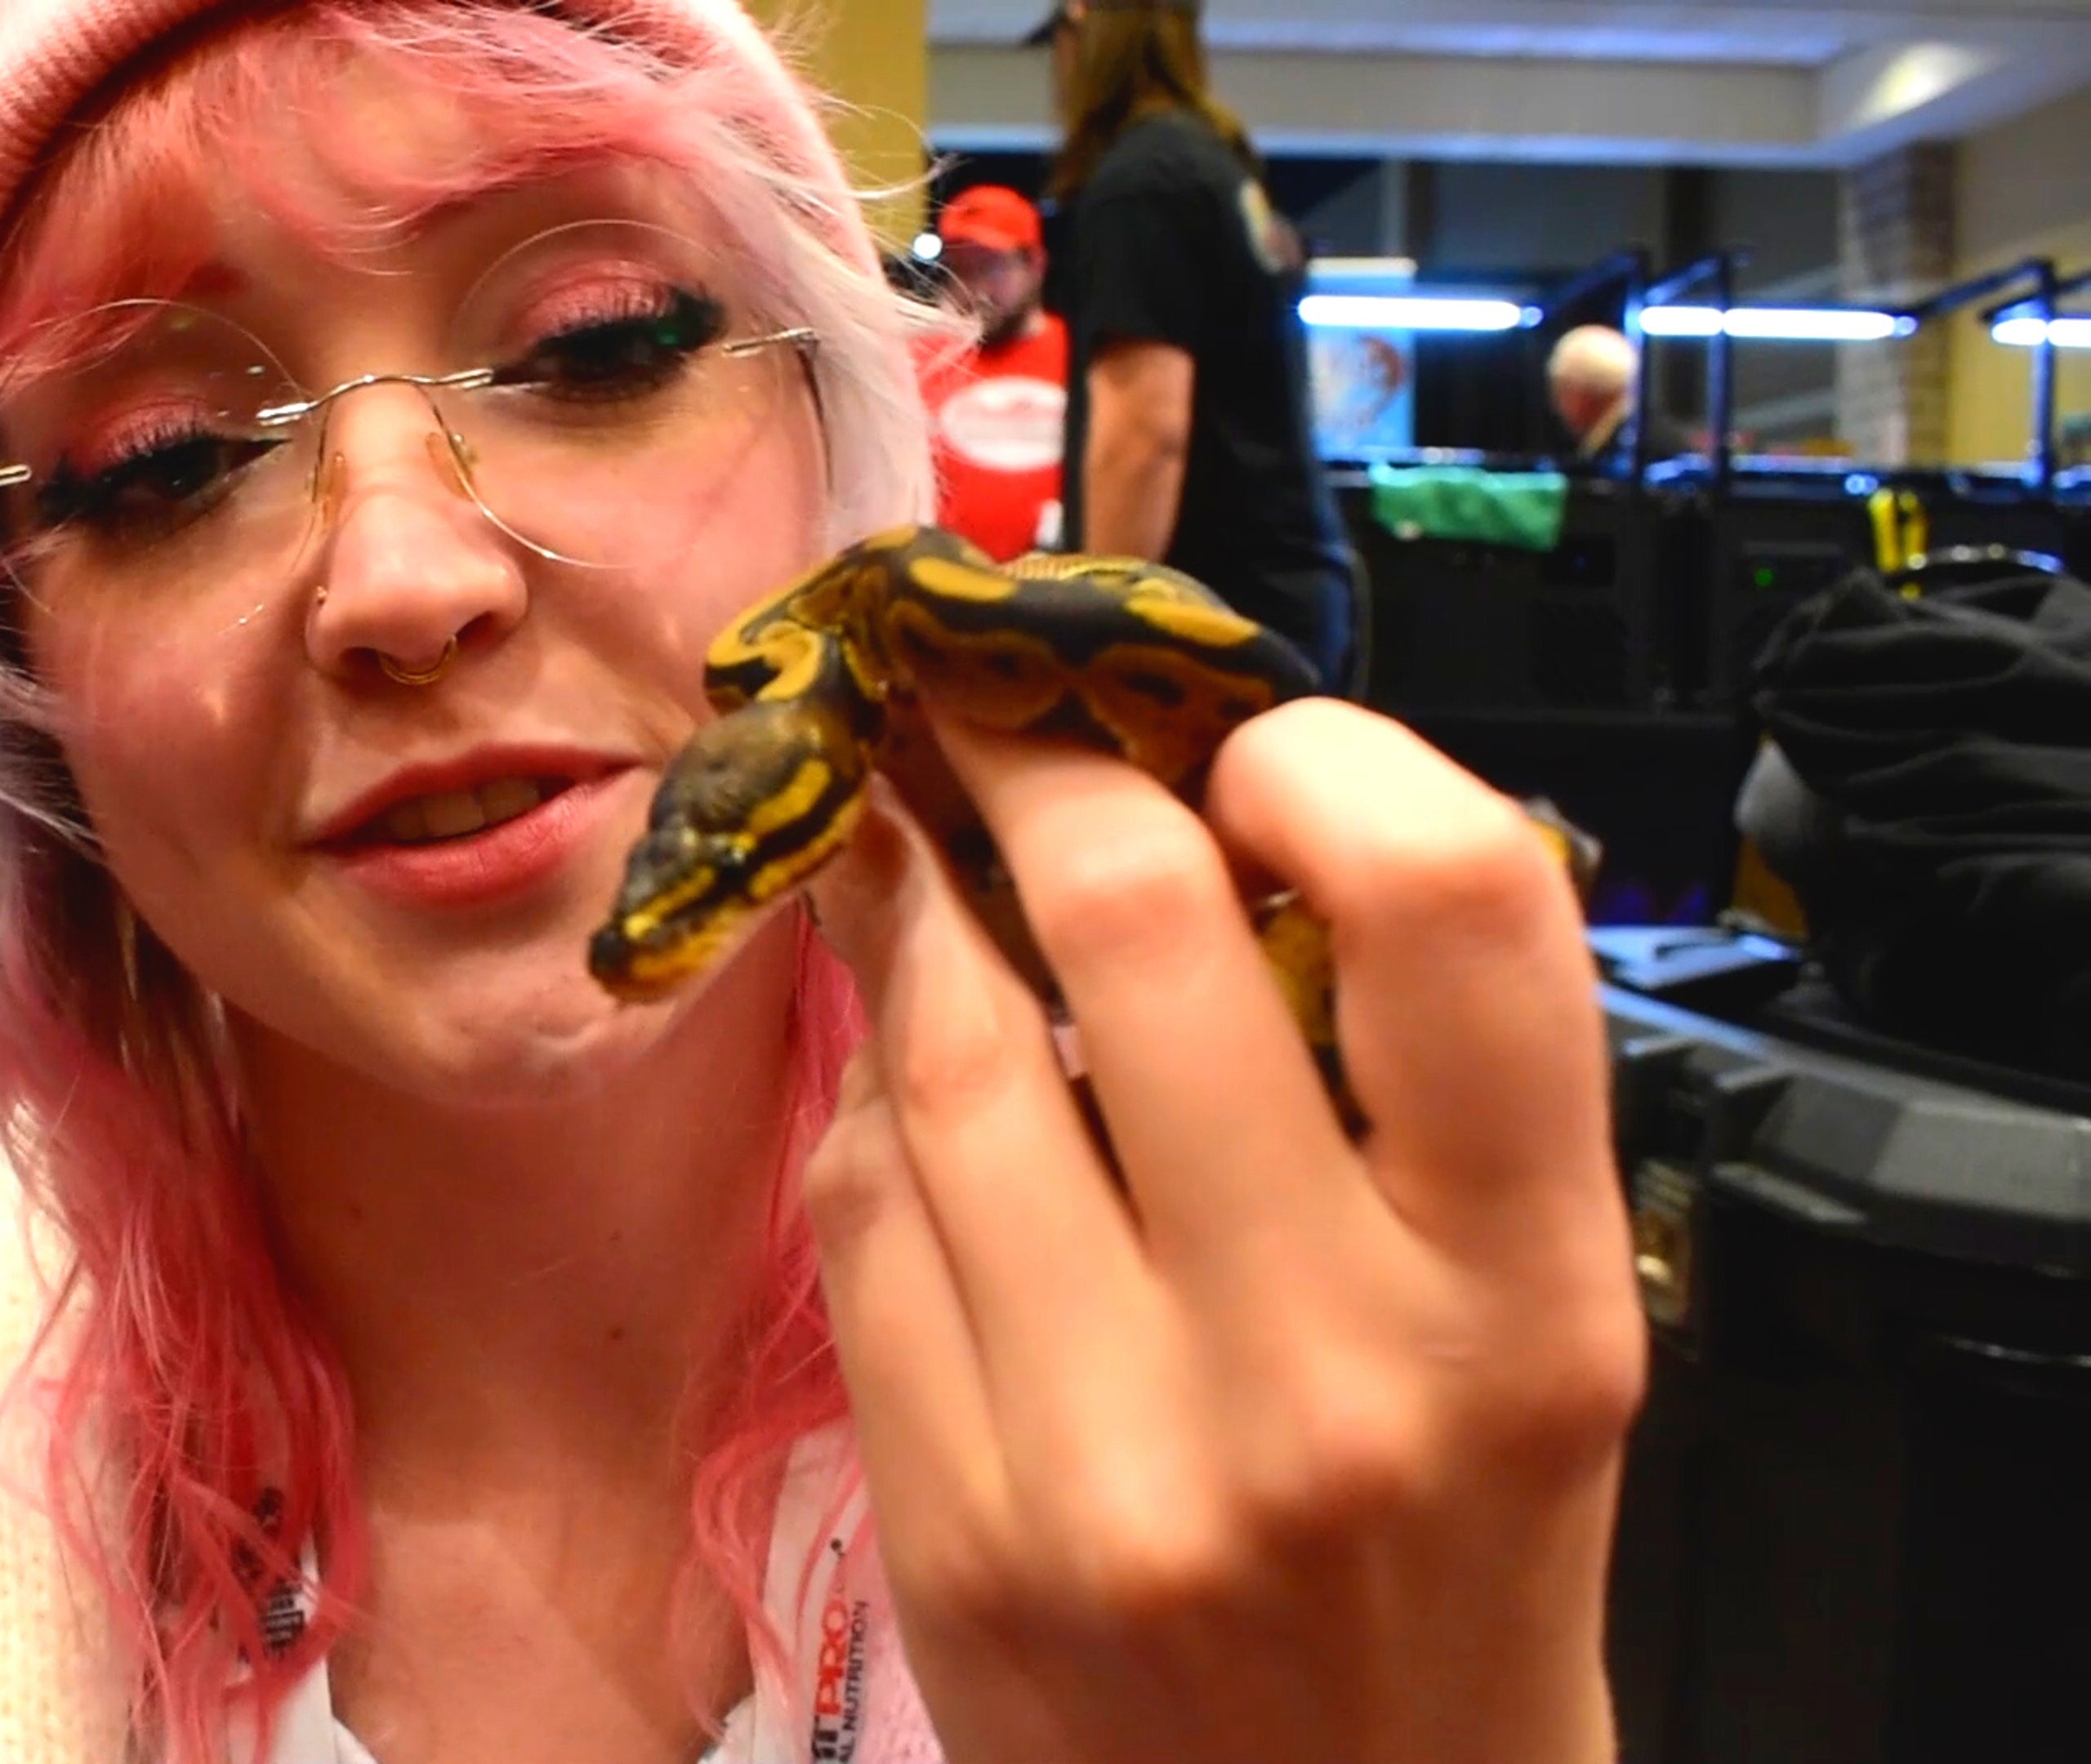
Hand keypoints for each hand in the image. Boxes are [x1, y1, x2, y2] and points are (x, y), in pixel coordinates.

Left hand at [800, 699, 1644, 1763]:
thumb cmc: (1453, 1546)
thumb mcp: (1524, 1316)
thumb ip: (1408, 1080)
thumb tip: (1188, 804)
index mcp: (1526, 1290)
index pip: (1452, 904)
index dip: (1323, 758)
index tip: (1239, 740)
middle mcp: (1329, 1365)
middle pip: (1133, 925)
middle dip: (1034, 765)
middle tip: (986, 699)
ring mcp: (1117, 1454)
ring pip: (943, 1053)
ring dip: (906, 902)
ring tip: (905, 832)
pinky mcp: (956, 1522)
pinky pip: (862, 1212)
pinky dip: (870, 1095)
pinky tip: (893, 1052)